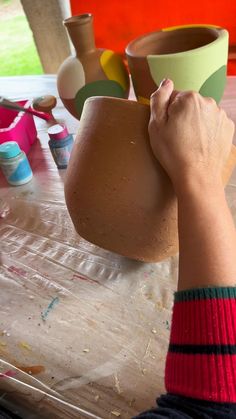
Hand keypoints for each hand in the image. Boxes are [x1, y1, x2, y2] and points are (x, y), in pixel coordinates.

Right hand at [148, 79, 234, 193]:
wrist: (197, 176)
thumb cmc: (173, 152)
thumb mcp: (155, 125)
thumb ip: (158, 98)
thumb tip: (166, 82)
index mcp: (189, 98)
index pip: (173, 98)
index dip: (167, 114)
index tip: (167, 129)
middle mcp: (208, 102)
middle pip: (189, 105)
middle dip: (182, 117)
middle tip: (176, 138)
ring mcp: (220, 115)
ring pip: (202, 114)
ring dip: (195, 124)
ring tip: (189, 143)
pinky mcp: (227, 128)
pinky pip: (213, 125)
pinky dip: (206, 132)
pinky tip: (200, 145)